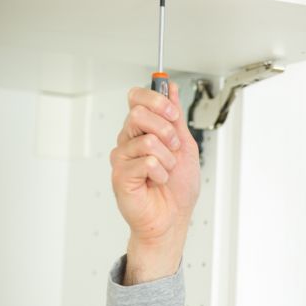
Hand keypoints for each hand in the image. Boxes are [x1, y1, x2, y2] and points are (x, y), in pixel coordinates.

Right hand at [111, 82, 200, 283]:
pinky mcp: (120, 174)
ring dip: (167, 158)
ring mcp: (122, 157)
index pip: (137, 98)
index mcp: (143, 130)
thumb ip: (175, 117)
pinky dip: (161, 173)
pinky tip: (157, 182)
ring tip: (166, 172)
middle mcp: (129, 140)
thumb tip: (170, 88)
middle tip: (173, 149)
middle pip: (139, 113)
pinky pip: (146, 161)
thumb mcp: (184, 146)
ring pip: (146, 139)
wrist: (173, 218)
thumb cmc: (177, 188)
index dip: (155, 99)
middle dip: (166, 130)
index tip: (172, 112)